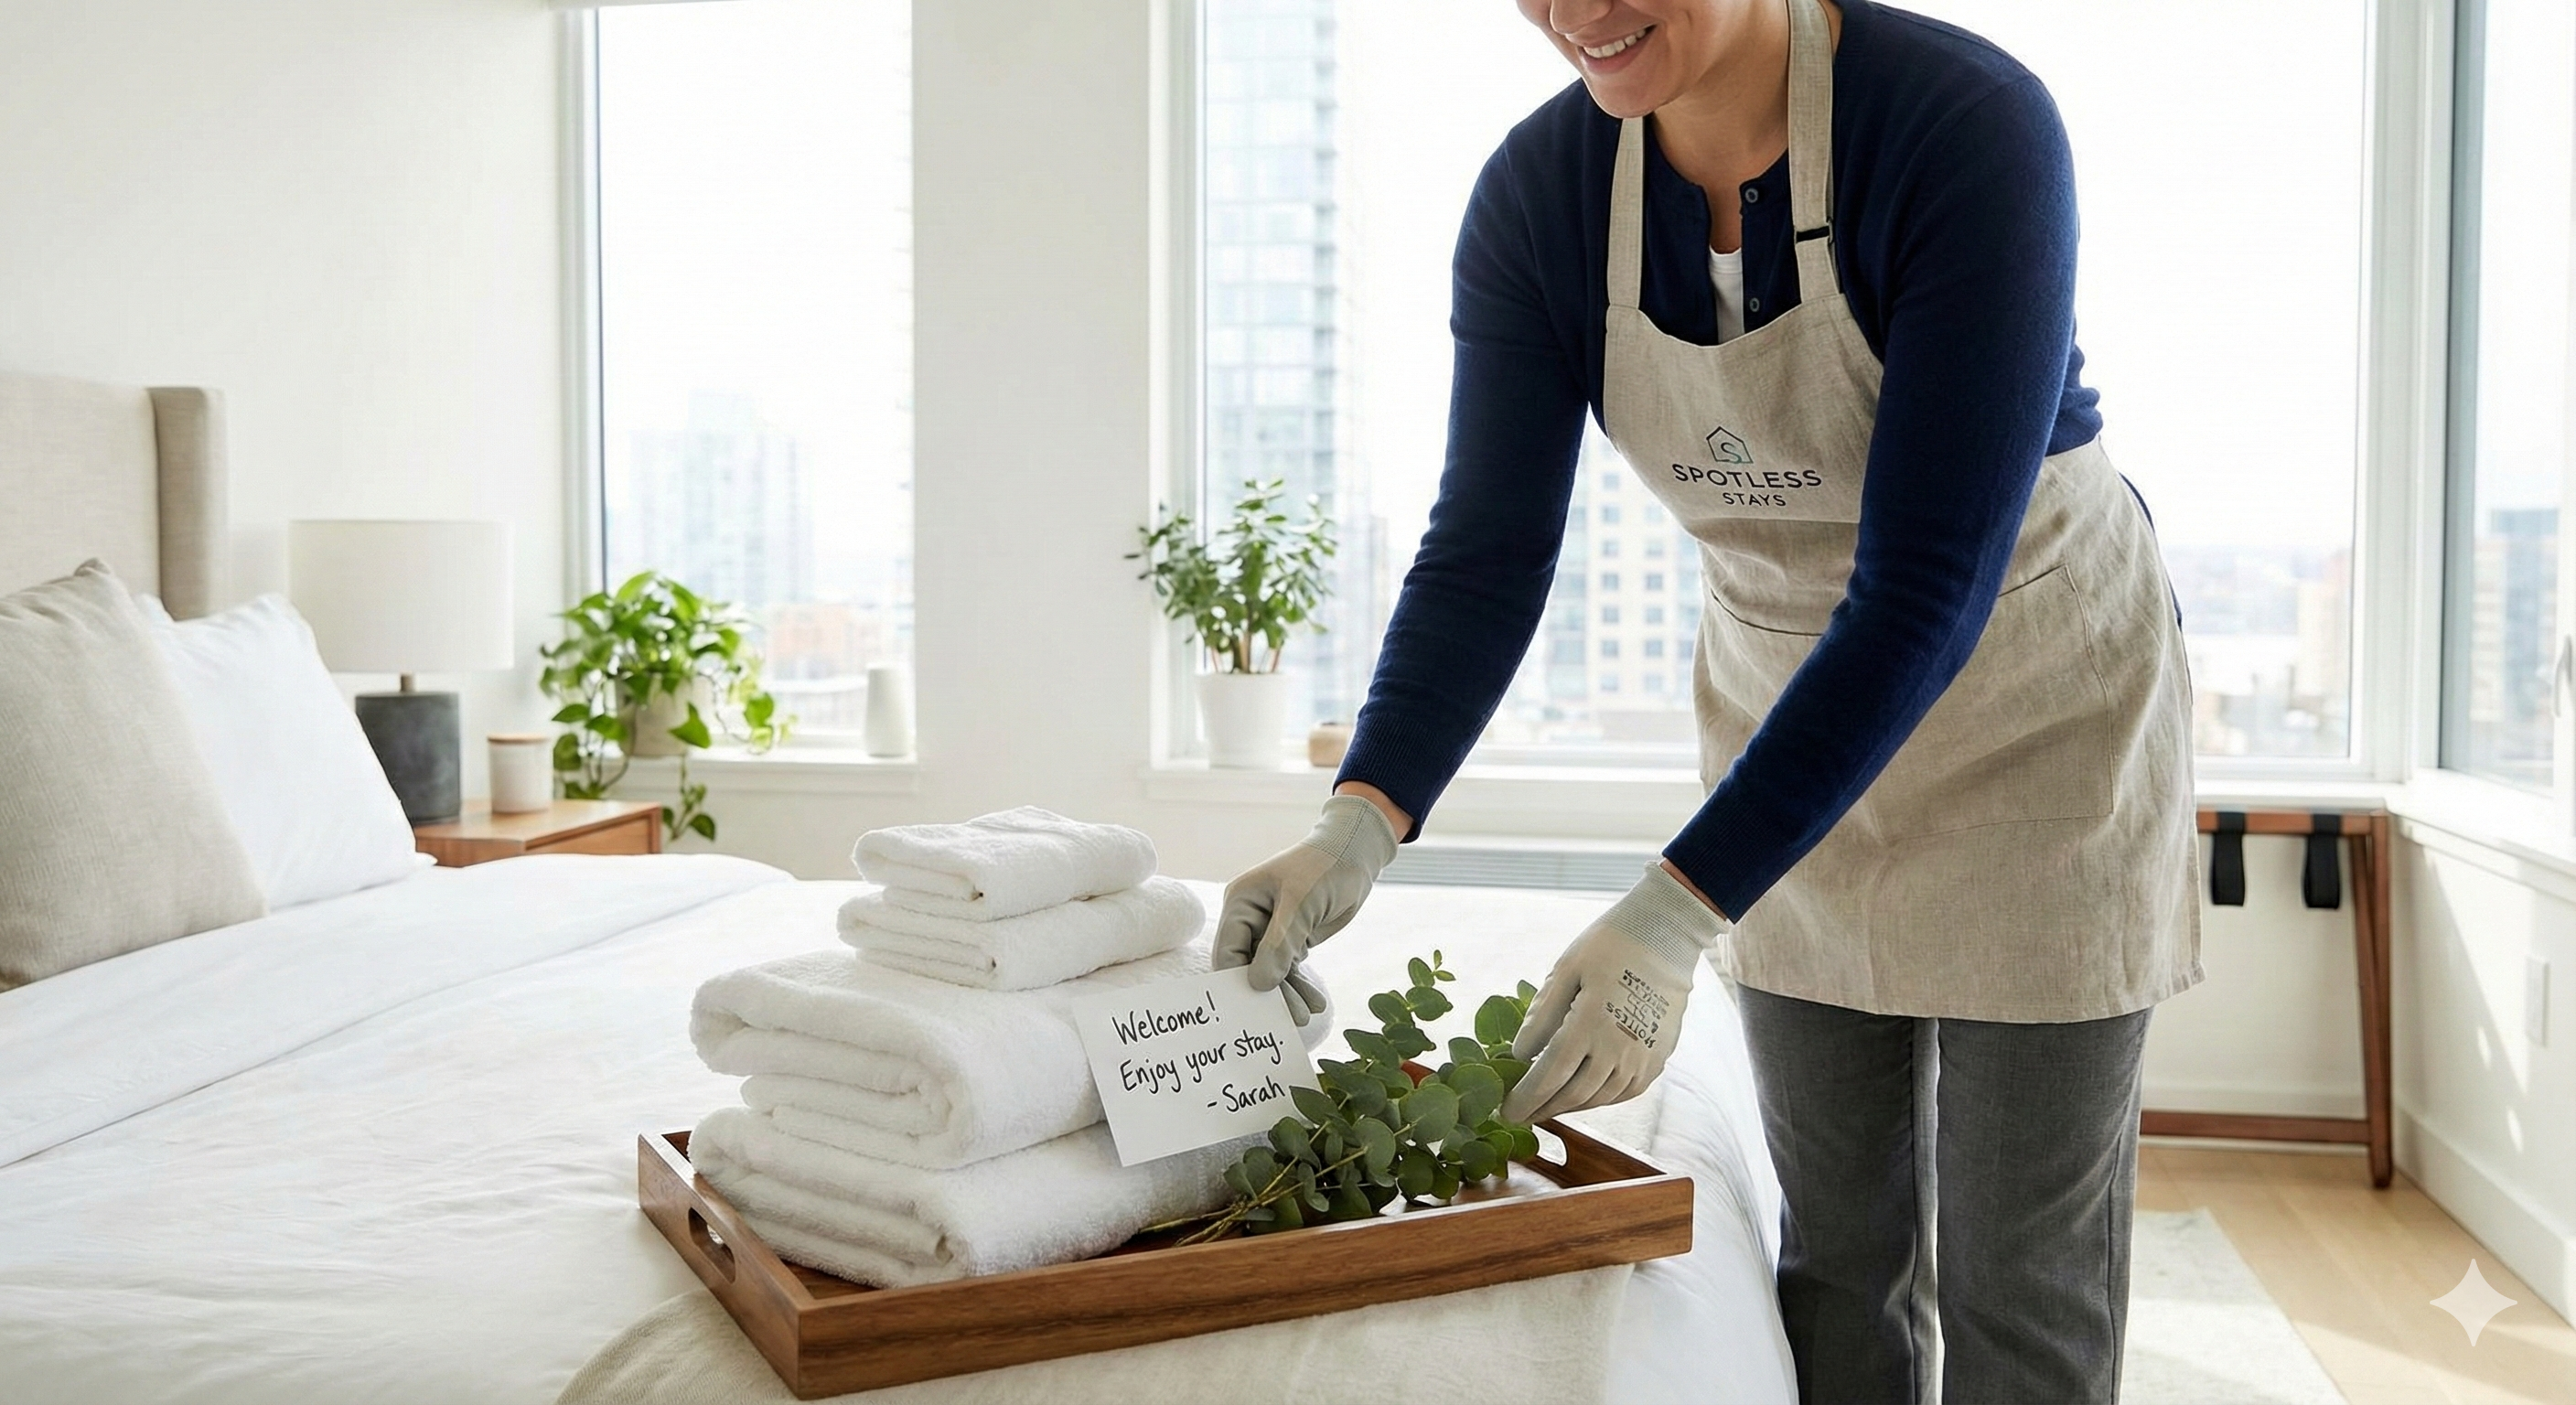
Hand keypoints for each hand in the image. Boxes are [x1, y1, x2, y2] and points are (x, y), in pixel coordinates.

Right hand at [1212, 793, 1399, 1023]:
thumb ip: (1280, 944)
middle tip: (1288, 1019)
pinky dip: (1300, 987)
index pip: (1228, 950)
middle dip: (1267, 993)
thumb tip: (1258, 985)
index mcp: (1241, 902)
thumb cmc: (1325, 868)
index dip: (1238, 980)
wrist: (1356, 854)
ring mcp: (1270, 931)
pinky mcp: (1292, 940)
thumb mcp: (1302, 903)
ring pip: (1270, 973)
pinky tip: (1315, 1004)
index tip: (1255, 1008)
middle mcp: (1250, 919)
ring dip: (1287, 995)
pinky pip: (1289, 970)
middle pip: (1248, 966)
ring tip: (1306, 1015)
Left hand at [1501, 864, 1725, 1123]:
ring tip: (1545, 1106)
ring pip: (1598, 1098)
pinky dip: (1598, 1099)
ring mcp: (1642, 1059)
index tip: (1505, 1112)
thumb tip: (1520, 1053)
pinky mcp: (1657, 1059)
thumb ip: (1542, 1014)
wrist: (1666, 937)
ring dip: (1568, 1107)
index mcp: (1590, 1025)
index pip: (1550, 1076)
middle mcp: (1618, 1050)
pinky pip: (1623, 1093)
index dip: (1526, 1098)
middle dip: (1542, 1109)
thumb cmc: (1610, 946)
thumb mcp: (1566, 970)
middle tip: (1519, 1115)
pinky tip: (1582, 1095)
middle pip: (1573, 1095)